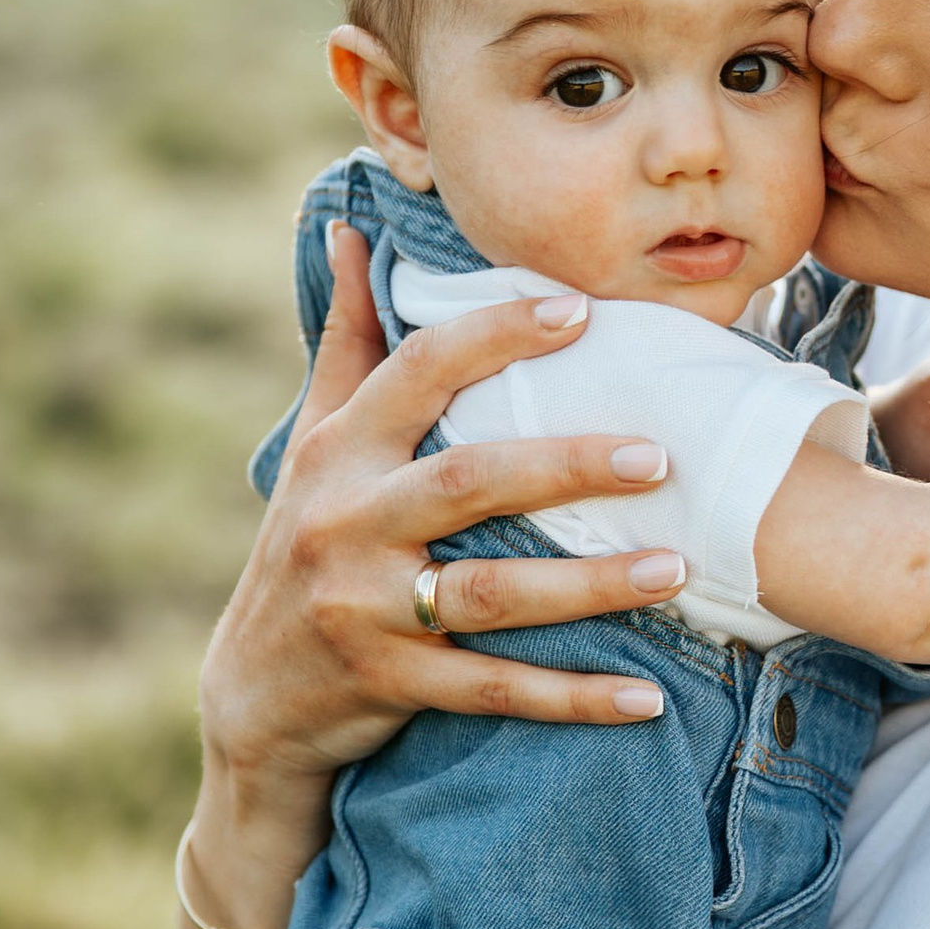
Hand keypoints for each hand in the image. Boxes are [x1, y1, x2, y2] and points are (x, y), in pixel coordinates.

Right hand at [201, 224, 695, 804]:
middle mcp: (346, 524)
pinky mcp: (394, 686)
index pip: (419, 372)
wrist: (253, 700)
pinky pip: (496, 691)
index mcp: (339, 453)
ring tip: (676, 568)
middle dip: (568, 466)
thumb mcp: (315, 444)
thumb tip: (353, 228)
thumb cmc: (305, 547)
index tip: (582, 310)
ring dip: (591, 585)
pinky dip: (574, 698)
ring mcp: (367, 611)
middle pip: (468, 482)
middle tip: (659, 454)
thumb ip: (348, 343)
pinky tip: (647, 699)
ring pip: (493, 594)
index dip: (497, 335)